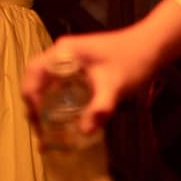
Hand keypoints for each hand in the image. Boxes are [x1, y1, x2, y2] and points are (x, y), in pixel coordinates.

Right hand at [21, 32, 151, 135]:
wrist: (150, 47)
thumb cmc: (130, 61)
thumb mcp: (114, 87)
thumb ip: (98, 109)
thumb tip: (82, 132)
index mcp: (64, 52)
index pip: (34, 71)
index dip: (30, 96)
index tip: (36, 120)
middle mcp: (62, 53)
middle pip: (36, 76)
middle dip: (33, 101)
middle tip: (39, 127)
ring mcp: (70, 58)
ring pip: (46, 79)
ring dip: (42, 100)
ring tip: (46, 126)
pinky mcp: (79, 66)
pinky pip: (58, 81)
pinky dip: (54, 97)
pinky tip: (62, 116)